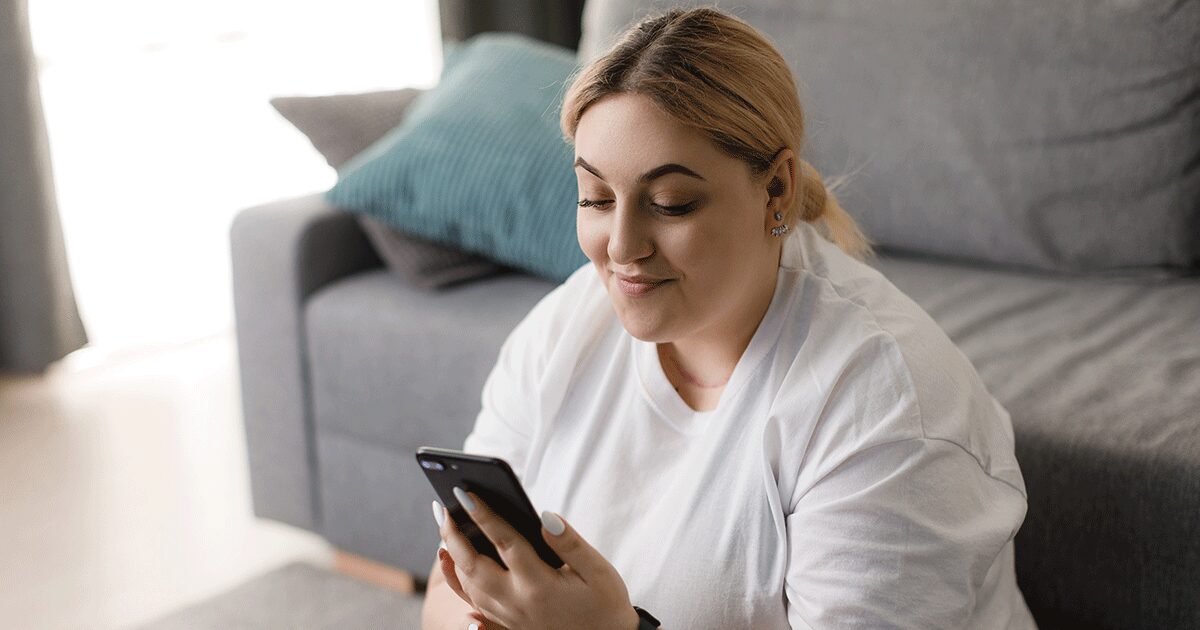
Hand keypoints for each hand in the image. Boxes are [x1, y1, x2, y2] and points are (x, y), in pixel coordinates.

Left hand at [435, 489, 640, 629]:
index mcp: (540, 584)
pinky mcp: (507, 623)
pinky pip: (472, 601)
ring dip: (452, 554)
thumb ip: (570, 542)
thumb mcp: (598, 570)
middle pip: (473, 565)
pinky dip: (457, 579)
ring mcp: (509, 615)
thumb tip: (545, 516)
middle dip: (453, 534)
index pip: (504, 542)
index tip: (463, 493)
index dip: (482, 515)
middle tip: (441, 507)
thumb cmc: (604, 603)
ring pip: (468, 583)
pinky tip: (450, 561)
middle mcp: (517, 602)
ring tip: (445, 526)